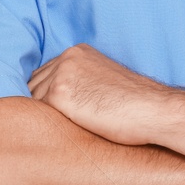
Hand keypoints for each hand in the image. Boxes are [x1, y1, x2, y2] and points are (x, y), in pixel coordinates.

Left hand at [28, 43, 165, 145]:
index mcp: (78, 52)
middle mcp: (66, 58)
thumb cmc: (134, 104)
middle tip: (57, 124)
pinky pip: (38, 113)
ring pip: (34, 100)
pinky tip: (62, 132)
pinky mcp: (58, 95)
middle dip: (42, 104)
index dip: (48, 94)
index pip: (46, 73)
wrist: (151, 110)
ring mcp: (60, 75)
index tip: (59, 112)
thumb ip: (81, 80)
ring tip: (64, 129)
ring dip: (44, 116)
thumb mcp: (104, 80)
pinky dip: (46, 125)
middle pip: (35, 84)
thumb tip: (65, 99)